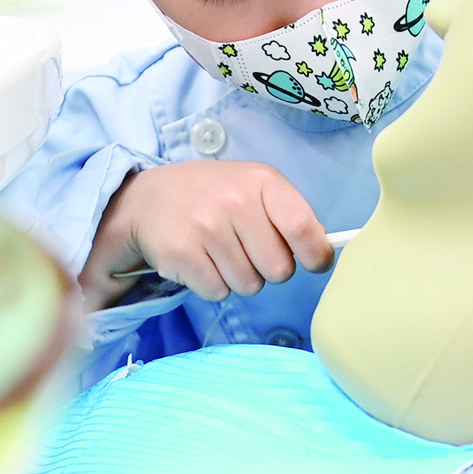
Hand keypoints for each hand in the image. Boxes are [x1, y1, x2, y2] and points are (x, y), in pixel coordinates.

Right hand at [79, 160, 334, 308]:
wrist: (149, 198)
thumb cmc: (215, 195)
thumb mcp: (255, 189)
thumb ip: (291, 216)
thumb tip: (323, 253)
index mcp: (262, 181)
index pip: (304, 230)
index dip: (316, 256)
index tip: (313, 262)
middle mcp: (234, 201)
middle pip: (279, 270)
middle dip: (269, 268)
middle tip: (249, 250)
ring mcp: (205, 228)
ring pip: (249, 285)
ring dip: (240, 278)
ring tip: (221, 252)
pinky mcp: (181, 254)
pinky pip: (219, 292)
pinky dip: (213, 284)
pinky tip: (201, 260)